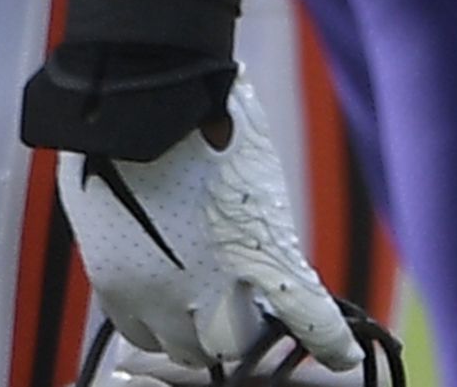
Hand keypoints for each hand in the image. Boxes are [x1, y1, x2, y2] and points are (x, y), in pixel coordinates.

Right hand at [61, 79, 363, 379]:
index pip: (306, 316)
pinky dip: (151, 322)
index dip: (328, 342)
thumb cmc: (212, 119)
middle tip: (243, 308)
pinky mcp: (113, 282)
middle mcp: (208, 284)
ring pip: (180, 347)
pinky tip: (159, 298)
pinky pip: (135, 331)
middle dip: (239, 333)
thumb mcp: (256, 171)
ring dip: (192, 333)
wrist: (142, 99)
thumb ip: (260, 224)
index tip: (344, 357)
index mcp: (260, 250)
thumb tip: (261, 246)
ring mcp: (156, 290)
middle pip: (231, 345)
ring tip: (198, 302)